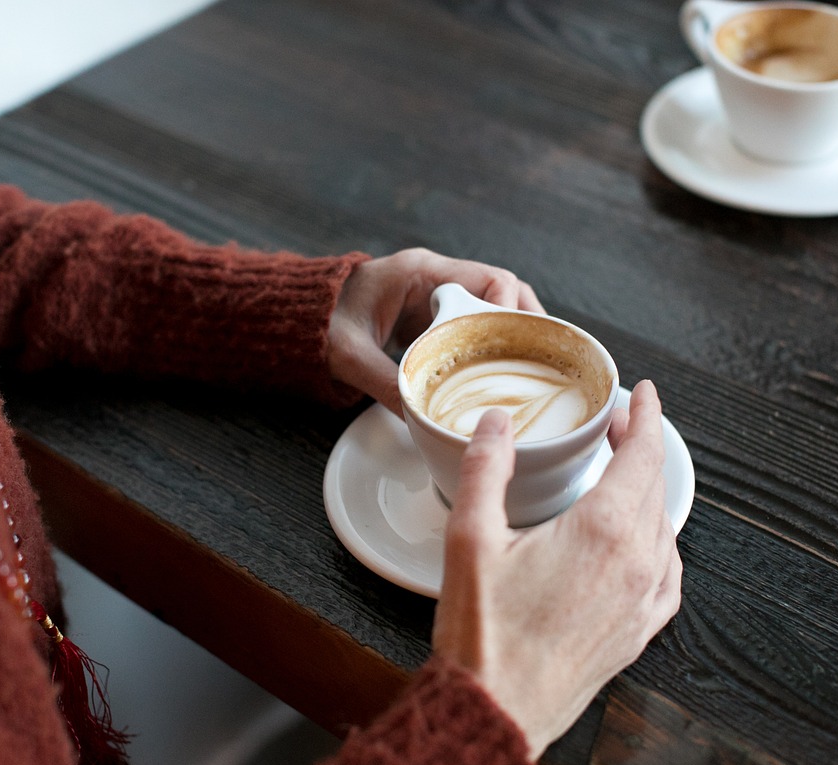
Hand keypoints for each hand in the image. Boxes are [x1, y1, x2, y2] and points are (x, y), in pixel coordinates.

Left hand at [328, 248, 541, 416]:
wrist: (294, 318)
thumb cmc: (318, 325)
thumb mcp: (350, 356)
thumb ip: (385, 383)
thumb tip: (424, 419)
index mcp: (420, 272)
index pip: (490, 278)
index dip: (512, 310)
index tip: (518, 345)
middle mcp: (435, 277)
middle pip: (504, 290)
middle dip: (526, 323)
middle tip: (542, 360)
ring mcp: (436, 295)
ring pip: (495, 305)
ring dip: (513, 333)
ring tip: (532, 368)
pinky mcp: (432, 315)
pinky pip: (475, 322)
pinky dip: (492, 343)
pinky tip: (501, 372)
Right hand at [431, 380, 682, 758]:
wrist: (495, 714)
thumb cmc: (482, 634)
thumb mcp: (469, 538)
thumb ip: (486, 470)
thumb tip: (496, 424)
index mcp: (604, 531)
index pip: (643, 456)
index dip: (646, 417)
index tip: (643, 394)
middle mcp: (637, 564)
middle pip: (655, 487)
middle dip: (640, 448)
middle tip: (617, 427)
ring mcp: (644, 603)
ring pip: (664, 529)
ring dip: (648, 494)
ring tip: (622, 477)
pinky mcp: (637, 634)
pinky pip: (668, 576)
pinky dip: (660, 544)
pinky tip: (644, 544)